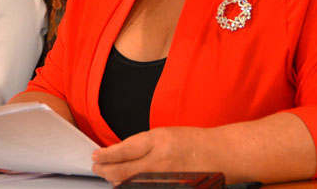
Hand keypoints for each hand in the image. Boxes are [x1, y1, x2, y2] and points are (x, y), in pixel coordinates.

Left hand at [91, 127, 208, 185]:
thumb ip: (142, 145)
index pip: (123, 151)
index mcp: (157, 143)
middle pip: (123, 171)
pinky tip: (125, 184)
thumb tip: (120, 154)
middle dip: (105, 170)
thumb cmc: (193, 141)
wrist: (220, 155)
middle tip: (97, 167)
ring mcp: (166, 180)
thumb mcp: (163, 134)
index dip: (106, 155)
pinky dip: (132, 187)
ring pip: (130, 184)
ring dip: (116, 180)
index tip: (96, 155)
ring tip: (108, 175)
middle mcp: (160, 163)